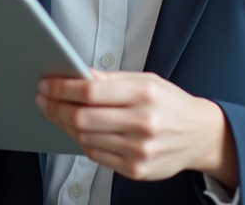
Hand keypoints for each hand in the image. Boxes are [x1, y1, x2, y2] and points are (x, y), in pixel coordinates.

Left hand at [36, 70, 238, 185]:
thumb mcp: (147, 81)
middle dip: (56, 107)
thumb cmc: (171, 104)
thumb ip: (112, 80)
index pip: (91, 92)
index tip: (47, 84)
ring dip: (65, 125)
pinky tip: (78, 131)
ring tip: (56, 113)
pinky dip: (83, 142)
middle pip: (83, 117)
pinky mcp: (136, 169)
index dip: (63, 88)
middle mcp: (143, 123)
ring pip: (86, 138)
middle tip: (43, 99)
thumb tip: (79, 75)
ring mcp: (139, 150)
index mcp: (145, 94)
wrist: (201, 136)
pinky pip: (97, 156)